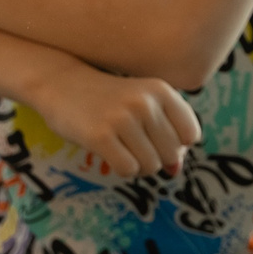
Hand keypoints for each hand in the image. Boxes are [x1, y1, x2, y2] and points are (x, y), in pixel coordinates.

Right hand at [25, 60, 199, 179]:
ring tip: (121, 149)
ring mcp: (122, 119)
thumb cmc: (108, 98)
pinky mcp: (100, 136)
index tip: (155, 137)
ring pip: (151, 166)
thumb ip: (166, 134)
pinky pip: (128, 170)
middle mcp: (144, 102)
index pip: (191, 135)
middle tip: (134, 145)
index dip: (176, 144)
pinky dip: (122, 169)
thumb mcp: (142, 104)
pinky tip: (110, 153)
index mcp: (161, 90)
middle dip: (155, 158)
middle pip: (171, 154)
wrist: (61, 83)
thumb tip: (175, 170)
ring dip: (138, 166)